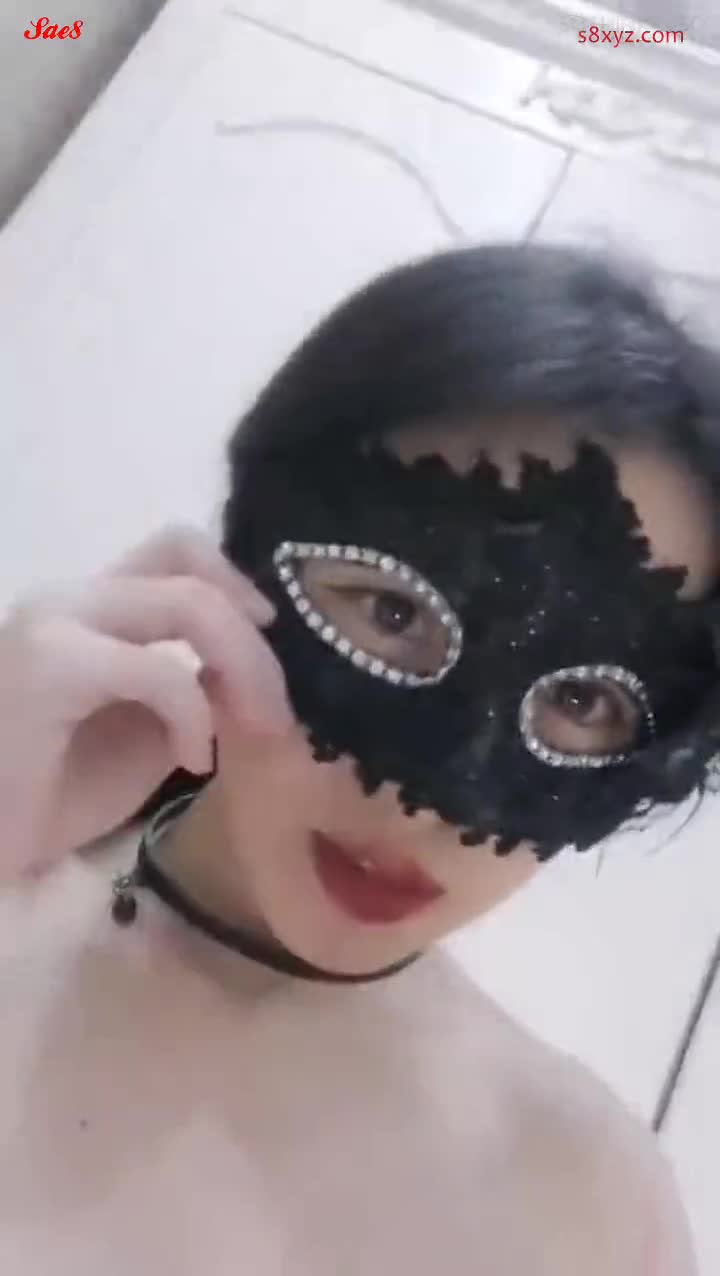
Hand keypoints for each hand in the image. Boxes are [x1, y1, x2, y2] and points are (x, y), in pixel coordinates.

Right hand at [0, 527, 292, 879]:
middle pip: (192, 566)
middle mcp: (72, 598)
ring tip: (255, 729)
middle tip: (277, 710)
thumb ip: (199, 689)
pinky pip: (160, 671)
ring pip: (189, 601)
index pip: (177, 549)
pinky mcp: (50, 664)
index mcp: (93, 608)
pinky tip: (194, 761)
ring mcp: (56, 622)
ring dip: (245, 665)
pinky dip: (196, 715)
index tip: (269, 637)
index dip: (235, 580)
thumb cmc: (55, 797)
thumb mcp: (152, 734)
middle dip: (255, 638)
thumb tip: (255, 670)